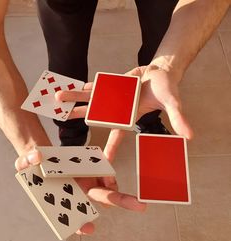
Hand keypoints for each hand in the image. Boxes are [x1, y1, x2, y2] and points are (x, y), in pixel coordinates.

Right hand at [15, 149, 145, 234]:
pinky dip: (109, 157)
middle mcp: (80, 192)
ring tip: (107, 164)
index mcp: (64, 198)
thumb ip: (27, 160)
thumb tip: (36, 158)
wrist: (43, 155)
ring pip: (107, 184)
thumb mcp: (24, 162)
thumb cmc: (33, 166)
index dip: (79, 224)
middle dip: (119, 201)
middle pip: (102, 200)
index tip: (88, 228)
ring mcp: (89, 179)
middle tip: (139, 206)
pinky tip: (111, 146)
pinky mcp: (94, 166)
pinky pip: (106, 165)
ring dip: (111, 178)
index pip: (74, 218)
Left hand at [55, 66, 192, 161]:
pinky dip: (83, 88)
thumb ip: (178, 118)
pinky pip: (94, 86)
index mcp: (128, 117)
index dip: (110, 150)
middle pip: (95, 116)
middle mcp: (116, 109)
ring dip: (75, 99)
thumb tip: (190, 136)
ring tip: (57, 99)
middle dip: (79, 118)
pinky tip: (71, 89)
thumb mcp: (172, 103)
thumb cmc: (166, 88)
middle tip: (63, 122)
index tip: (100, 162)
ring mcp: (112, 97)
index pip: (117, 137)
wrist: (160, 72)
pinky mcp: (111, 85)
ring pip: (90, 100)